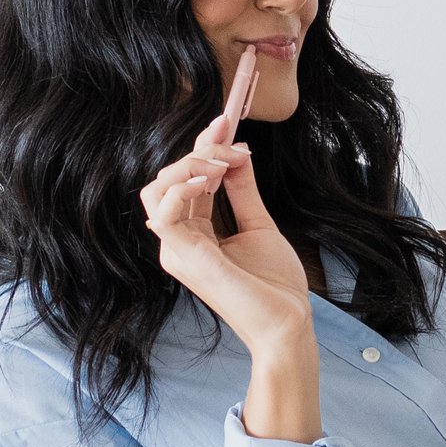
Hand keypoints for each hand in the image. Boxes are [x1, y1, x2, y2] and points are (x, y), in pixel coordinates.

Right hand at [138, 129, 320, 435]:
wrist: (288, 323)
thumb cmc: (275, 285)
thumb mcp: (258, 223)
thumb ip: (242, 189)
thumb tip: (237, 153)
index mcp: (193, 234)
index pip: (185, 181)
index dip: (202, 148)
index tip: (225, 123)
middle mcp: (179, 242)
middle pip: (165, 180)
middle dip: (196, 152)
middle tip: (231, 143)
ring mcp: (178, 252)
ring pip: (157, 190)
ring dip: (189, 165)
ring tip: (223, 162)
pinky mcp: (186, 259)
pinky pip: (164, 214)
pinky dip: (182, 187)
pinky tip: (209, 177)